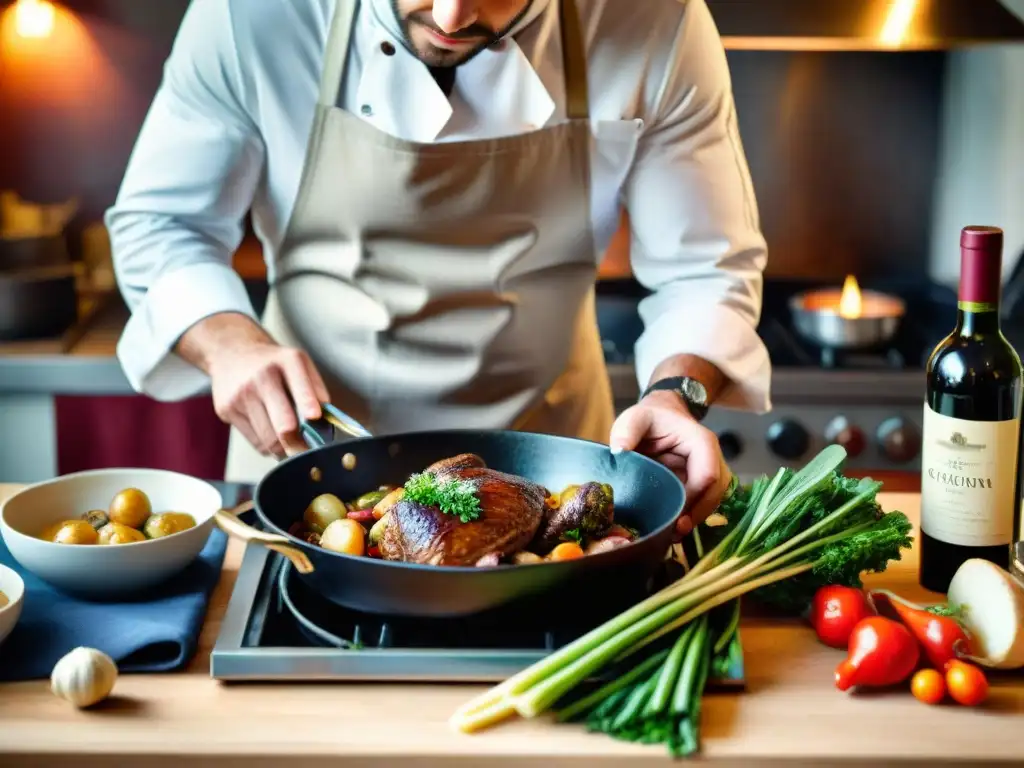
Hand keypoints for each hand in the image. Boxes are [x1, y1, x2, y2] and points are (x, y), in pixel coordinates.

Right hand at [208, 341, 329, 457]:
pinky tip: (271, 434)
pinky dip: (268, 446)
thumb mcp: (299, 363)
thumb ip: (316, 389)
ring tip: (291, 443)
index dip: (308, 405)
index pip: (300, 386)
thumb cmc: (273, 363)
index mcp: (288, 362)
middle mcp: (263, 377)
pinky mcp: (226, 410)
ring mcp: (242, 395)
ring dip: (284, 448)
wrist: (232, 352)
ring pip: (269, 440)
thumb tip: (328, 422)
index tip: (314, 418)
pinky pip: (255, 442)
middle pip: (284, 424)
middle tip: (309, 452)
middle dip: (299, 444)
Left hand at [609, 390, 731, 536]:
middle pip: (714, 493)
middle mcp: (712, 458)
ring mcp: (710, 471)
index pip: (707, 475)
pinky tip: (673, 530)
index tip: (673, 515)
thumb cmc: (650, 417)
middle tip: (673, 534)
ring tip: (672, 536)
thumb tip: (618, 451)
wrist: (661, 415)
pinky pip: (702, 503)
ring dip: (694, 519)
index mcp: (701, 442)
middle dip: (696, 515)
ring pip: (711, 502)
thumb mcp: (635, 418)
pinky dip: (690, 516)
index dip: (692, 498)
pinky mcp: (701, 483)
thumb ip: (627, 430)